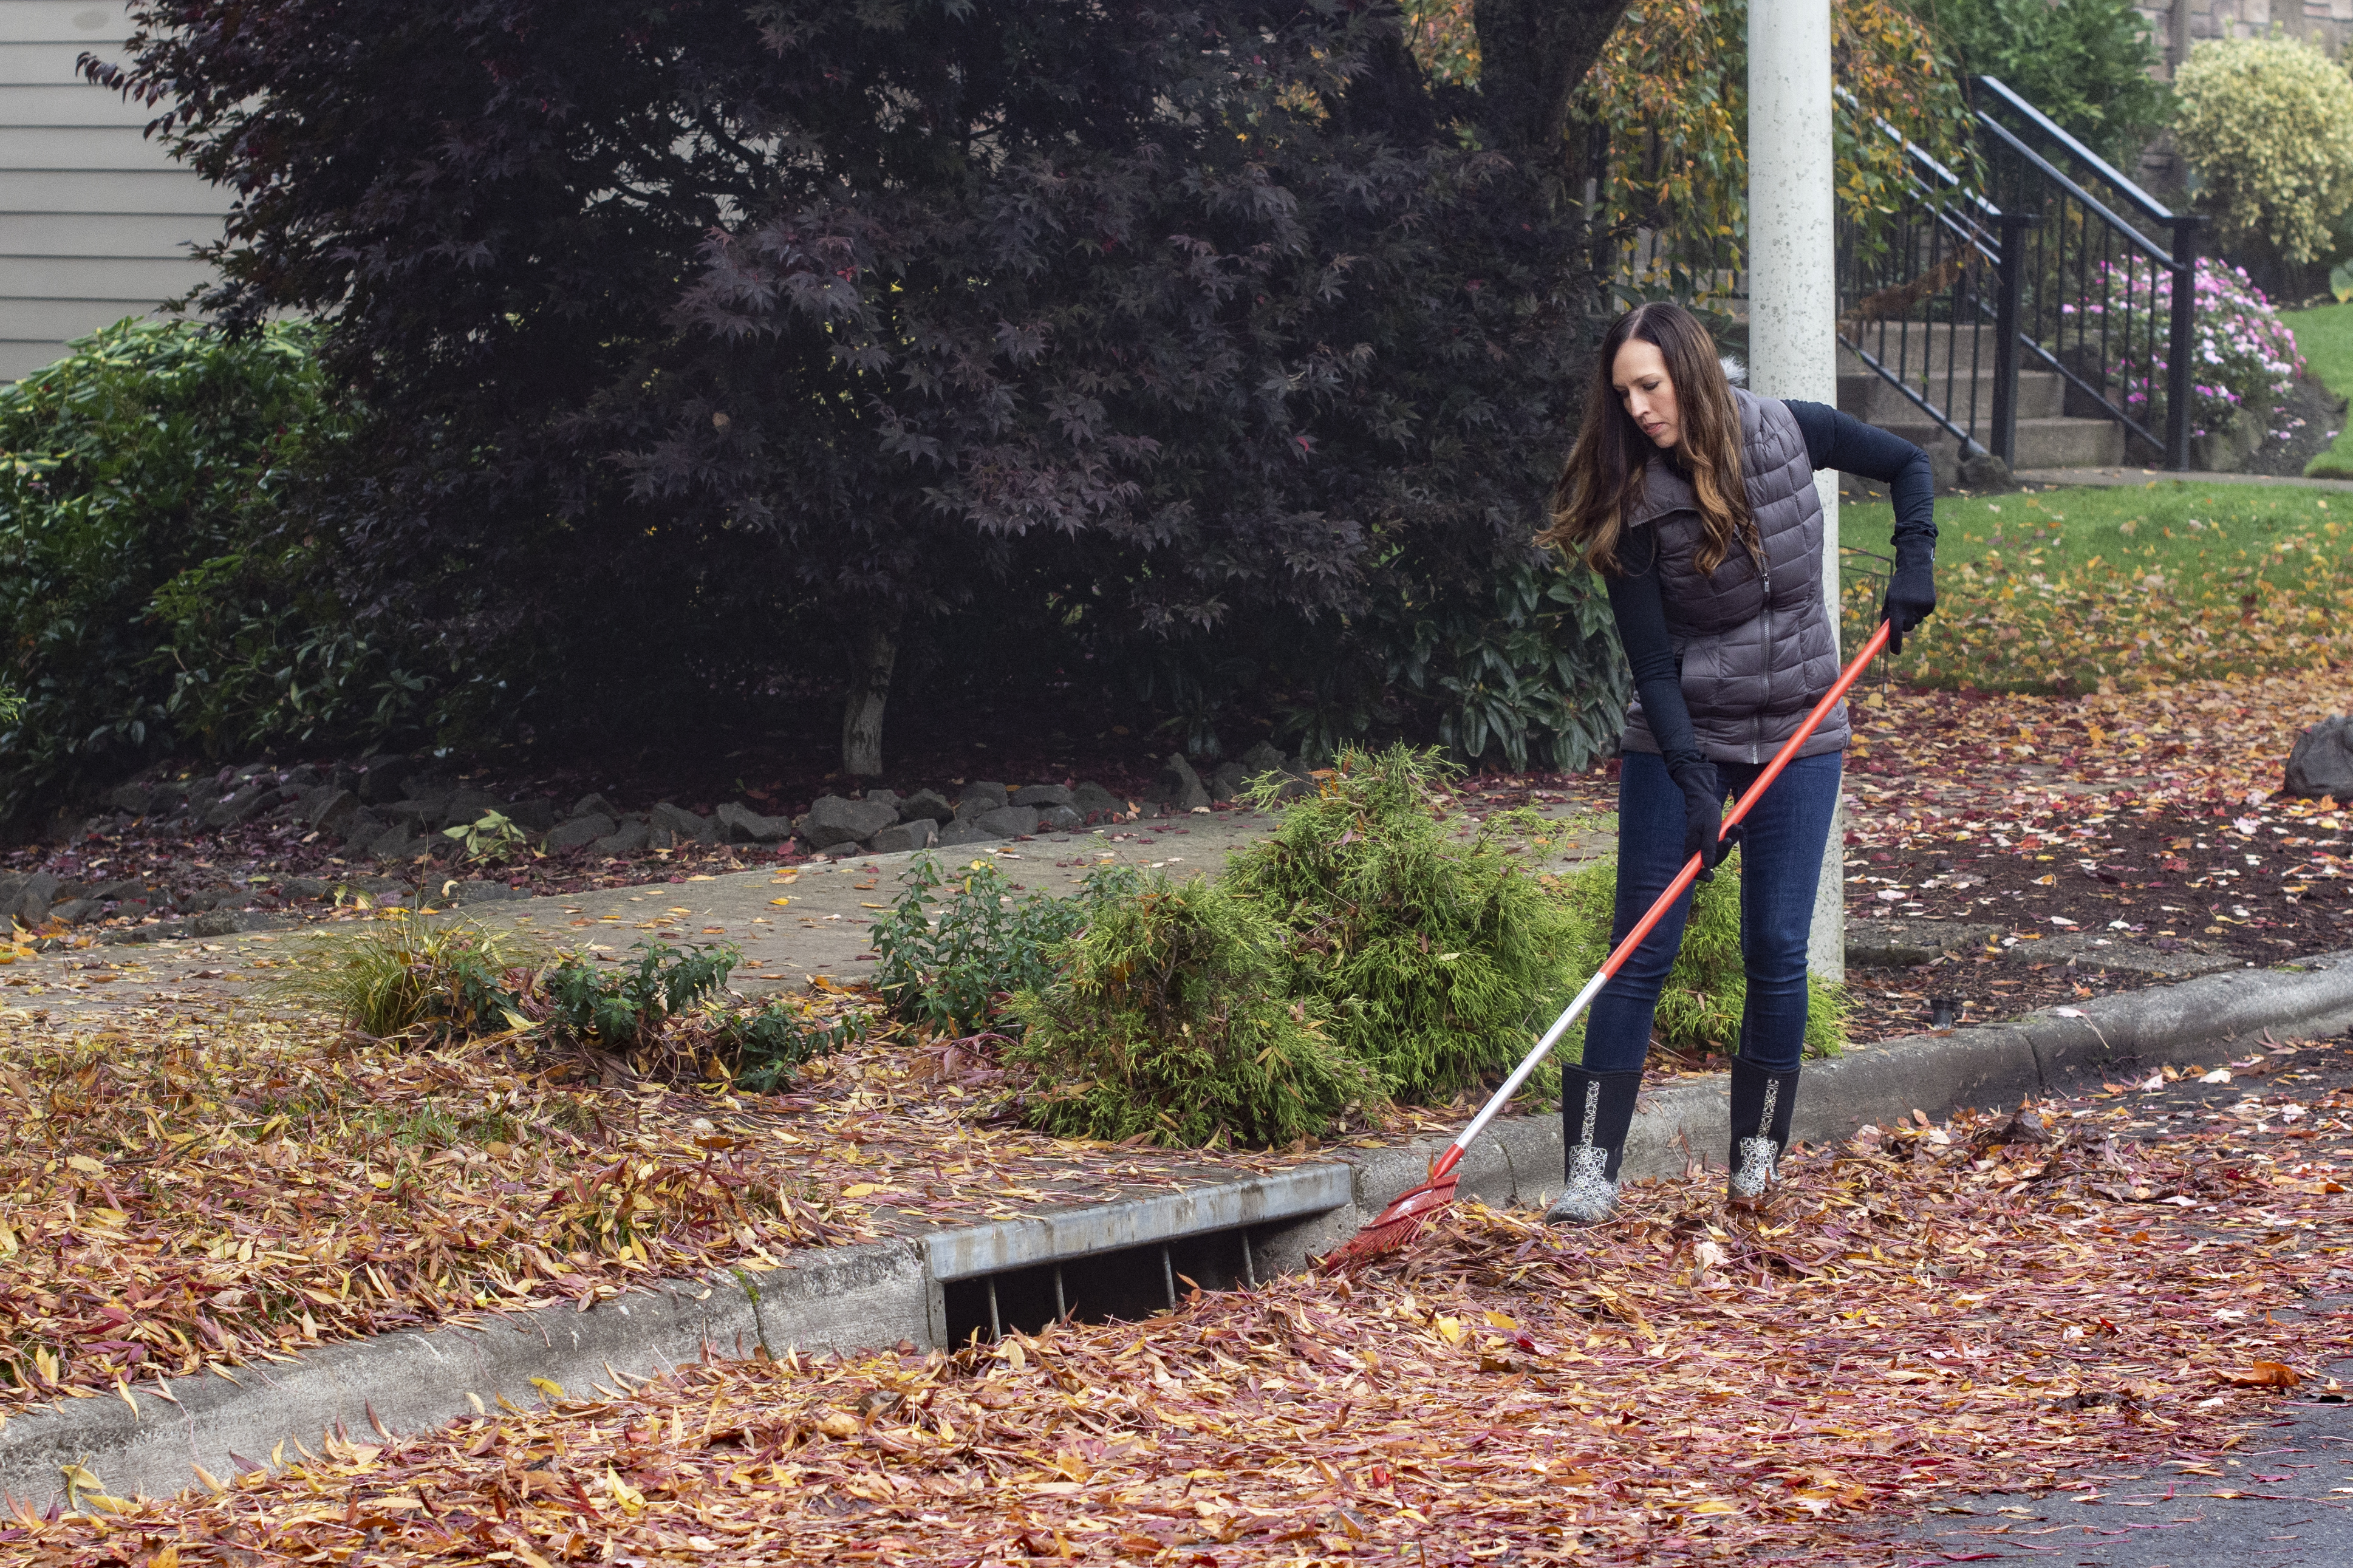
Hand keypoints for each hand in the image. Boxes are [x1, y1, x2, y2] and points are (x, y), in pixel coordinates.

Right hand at [1668, 759, 1726, 879]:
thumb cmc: (1705, 811)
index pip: (1690, 867)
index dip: (1699, 875)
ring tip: (1736, 828)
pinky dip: (1732, 836)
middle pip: (1710, 861)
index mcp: (1692, 846)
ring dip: (1730, 842)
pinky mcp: (1712, 838)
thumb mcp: (1710, 827)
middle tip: (1729, 839)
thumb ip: (1709, 846)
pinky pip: (1723, 843)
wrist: (1705, 798)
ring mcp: (1704, 843)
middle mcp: (1697, 847)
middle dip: (1723, 852)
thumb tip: (1708, 866)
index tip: (1710, 877)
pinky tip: (1737, 827)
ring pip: (1719, 852)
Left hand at [1882, 544, 1935, 654]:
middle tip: (1902, 611)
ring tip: (1911, 600)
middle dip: (1903, 624)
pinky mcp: (1931, 603)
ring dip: (1912, 615)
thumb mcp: (1889, 599)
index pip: (1896, 629)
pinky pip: (1925, 615)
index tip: (1895, 653)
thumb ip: (1886, 617)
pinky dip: (1921, 610)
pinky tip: (1919, 598)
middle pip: (1907, 628)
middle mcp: (1910, 606)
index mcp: (1897, 605)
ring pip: (1916, 621)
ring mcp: (1922, 605)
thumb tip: (1886, 635)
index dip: (1896, 643)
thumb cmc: (1898, 586)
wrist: (1915, 568)